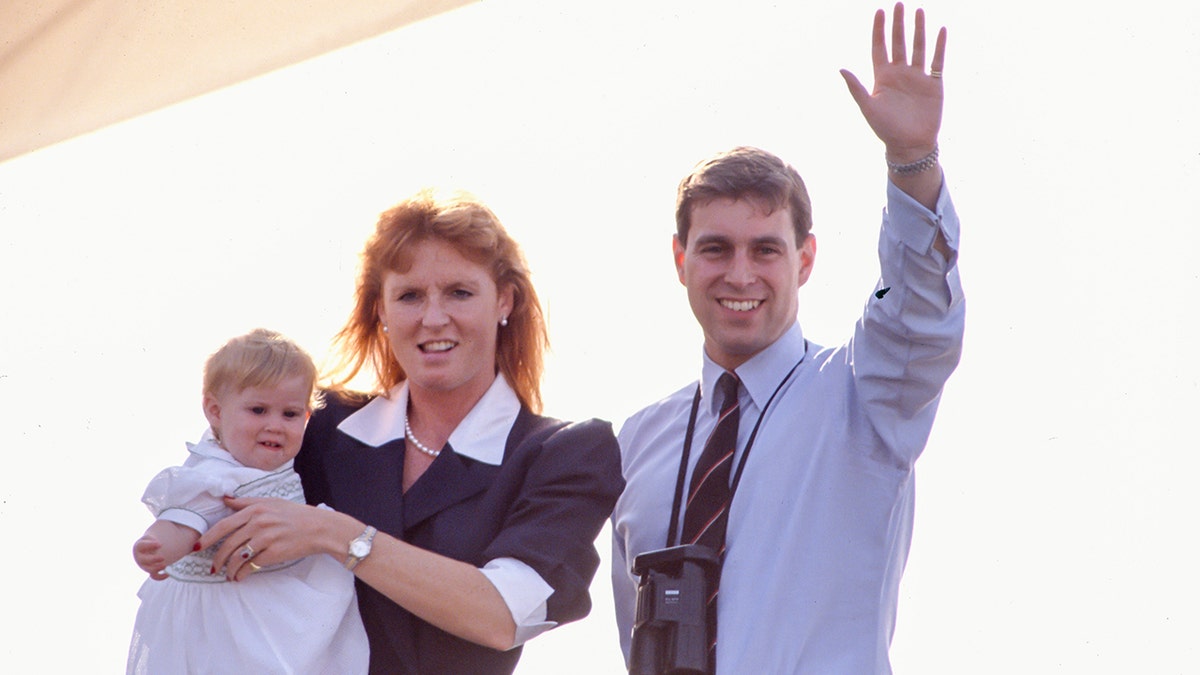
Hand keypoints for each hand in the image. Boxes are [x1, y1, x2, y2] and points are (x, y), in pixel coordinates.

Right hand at [133, 534, 168, 580]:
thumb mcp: (153, 535)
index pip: (141, 546)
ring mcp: (144, 565)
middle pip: (143, 560)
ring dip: (156, 568)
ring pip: (148, 569)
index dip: (149, 545)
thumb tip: (181, 532)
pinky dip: (160, 577)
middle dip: (153, 559)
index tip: (160, 544)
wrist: (149, 548)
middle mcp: (140, 557)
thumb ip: (164, 532)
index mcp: (139, 546)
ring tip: (165, 565)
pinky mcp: (150, 571)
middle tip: (162, 558)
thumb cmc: (152, 540)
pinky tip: (168, 573)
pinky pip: (154, 576)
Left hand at [198, 496, 336, 581]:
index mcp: (255, 510)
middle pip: (228, 544)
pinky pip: (250, 566)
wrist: (319, 528)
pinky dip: (242, 574)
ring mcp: (266, 539)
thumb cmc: (295, 514)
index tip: (196, 547)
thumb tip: (225, 500)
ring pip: (237, 557)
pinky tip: (240, 577)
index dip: (208, 537)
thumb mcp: (271, 502)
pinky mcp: (274, 553)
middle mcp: (259, 523)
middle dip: (216, 559)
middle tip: (212, 568)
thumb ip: (247, 502)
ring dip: (228, 569)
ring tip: (228, 575)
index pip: (224, 525)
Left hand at [840, 3, 946, 161]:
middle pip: (898, 43)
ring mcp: (917, 77)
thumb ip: (856, 88)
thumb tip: (841, 69)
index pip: (879, 47)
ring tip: (919, 11)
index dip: (879, 30)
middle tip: (898, 4)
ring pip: (918, 47)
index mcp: (882, 77)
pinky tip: (940, 31)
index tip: (879, 12)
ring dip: (918, 30)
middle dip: (898, 24)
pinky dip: (939, 46)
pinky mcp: (933, 84)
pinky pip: (937, 61)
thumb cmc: (886, 129)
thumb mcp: (868, 107)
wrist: (910, 145)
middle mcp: (899, 74)